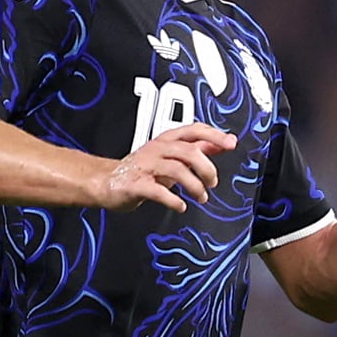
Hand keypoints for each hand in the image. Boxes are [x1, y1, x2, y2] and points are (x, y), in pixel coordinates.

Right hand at [97, 123, 236, 210]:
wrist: (105, 181)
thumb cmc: (141, 169)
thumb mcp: (171, 155)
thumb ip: (195, 149)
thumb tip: (220, 144)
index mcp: (166, 140)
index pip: (193, 130)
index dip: (214, 135)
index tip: (231, 143)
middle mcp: (157, 149)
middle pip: (188, 151)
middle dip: (206, 168)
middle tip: (213, 183)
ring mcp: (145, 166)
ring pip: (176, 169)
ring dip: (194, 186)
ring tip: (201, 197)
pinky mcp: (136, 184)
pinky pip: (158, 191)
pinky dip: (173, 200)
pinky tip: (181, 206)